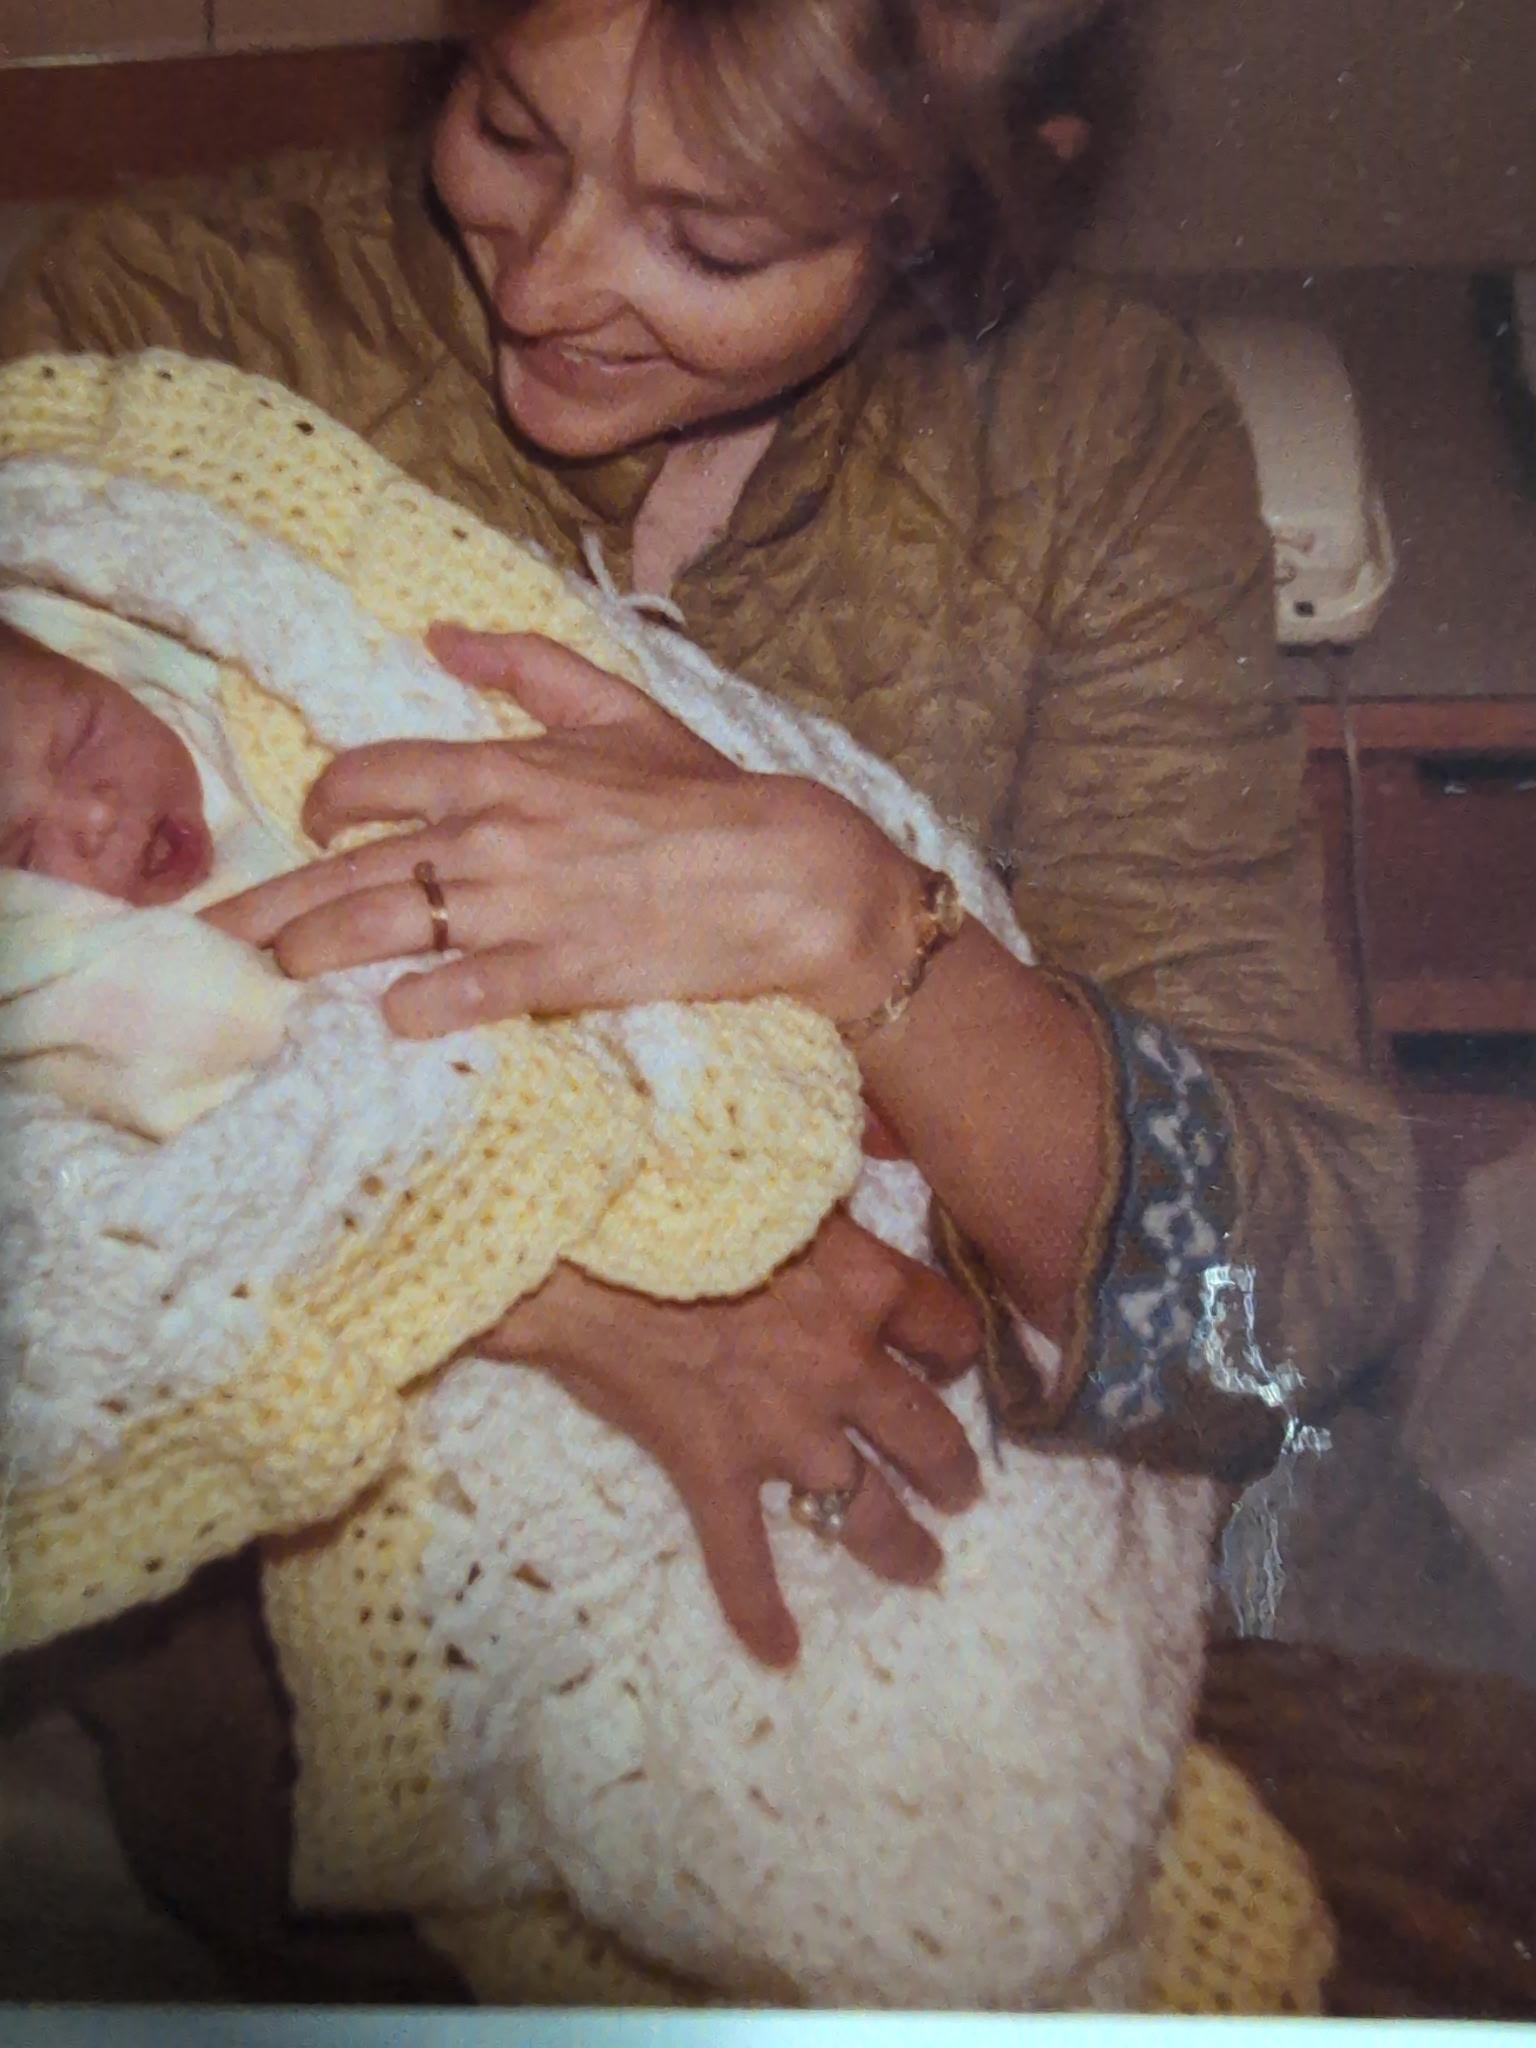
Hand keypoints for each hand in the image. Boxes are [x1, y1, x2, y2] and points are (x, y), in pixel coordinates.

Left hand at [205, 627, 914, 1037]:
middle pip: (348, 869)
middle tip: (218, 936)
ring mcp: (518, 906)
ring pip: (381, 930)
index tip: (302, 829)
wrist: (785, 872)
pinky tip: (387, 1020)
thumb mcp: (619, 709)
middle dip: (272, 906)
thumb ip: (527, 666)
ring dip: (313, 955)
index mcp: (501, 767)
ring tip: (267, 979)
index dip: (322, 804)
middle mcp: (491, 834)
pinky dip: (415, 1007)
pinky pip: (458, 992)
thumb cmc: (707, 793)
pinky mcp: (554, 972)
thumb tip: (443, 632)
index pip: (370, 778)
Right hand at [477, 1211, 983, 1666]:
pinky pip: (745, 1558)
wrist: (579, 1244)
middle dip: (951, 1466)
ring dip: (899, 1543)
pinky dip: (761, 1611)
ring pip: (864, 1506)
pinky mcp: (713, 1471)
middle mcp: (841, 1366)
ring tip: (922, 1564)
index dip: (958, 1347)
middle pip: (926, 1431)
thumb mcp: (773, 1172)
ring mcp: (780, 1429)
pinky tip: (779, 1651)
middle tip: (963, 1488)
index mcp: (864, 1283)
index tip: (956, 1358)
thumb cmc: (669, 1188)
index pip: (949, 1326)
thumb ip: (818, 1195)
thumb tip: (832, 1172)